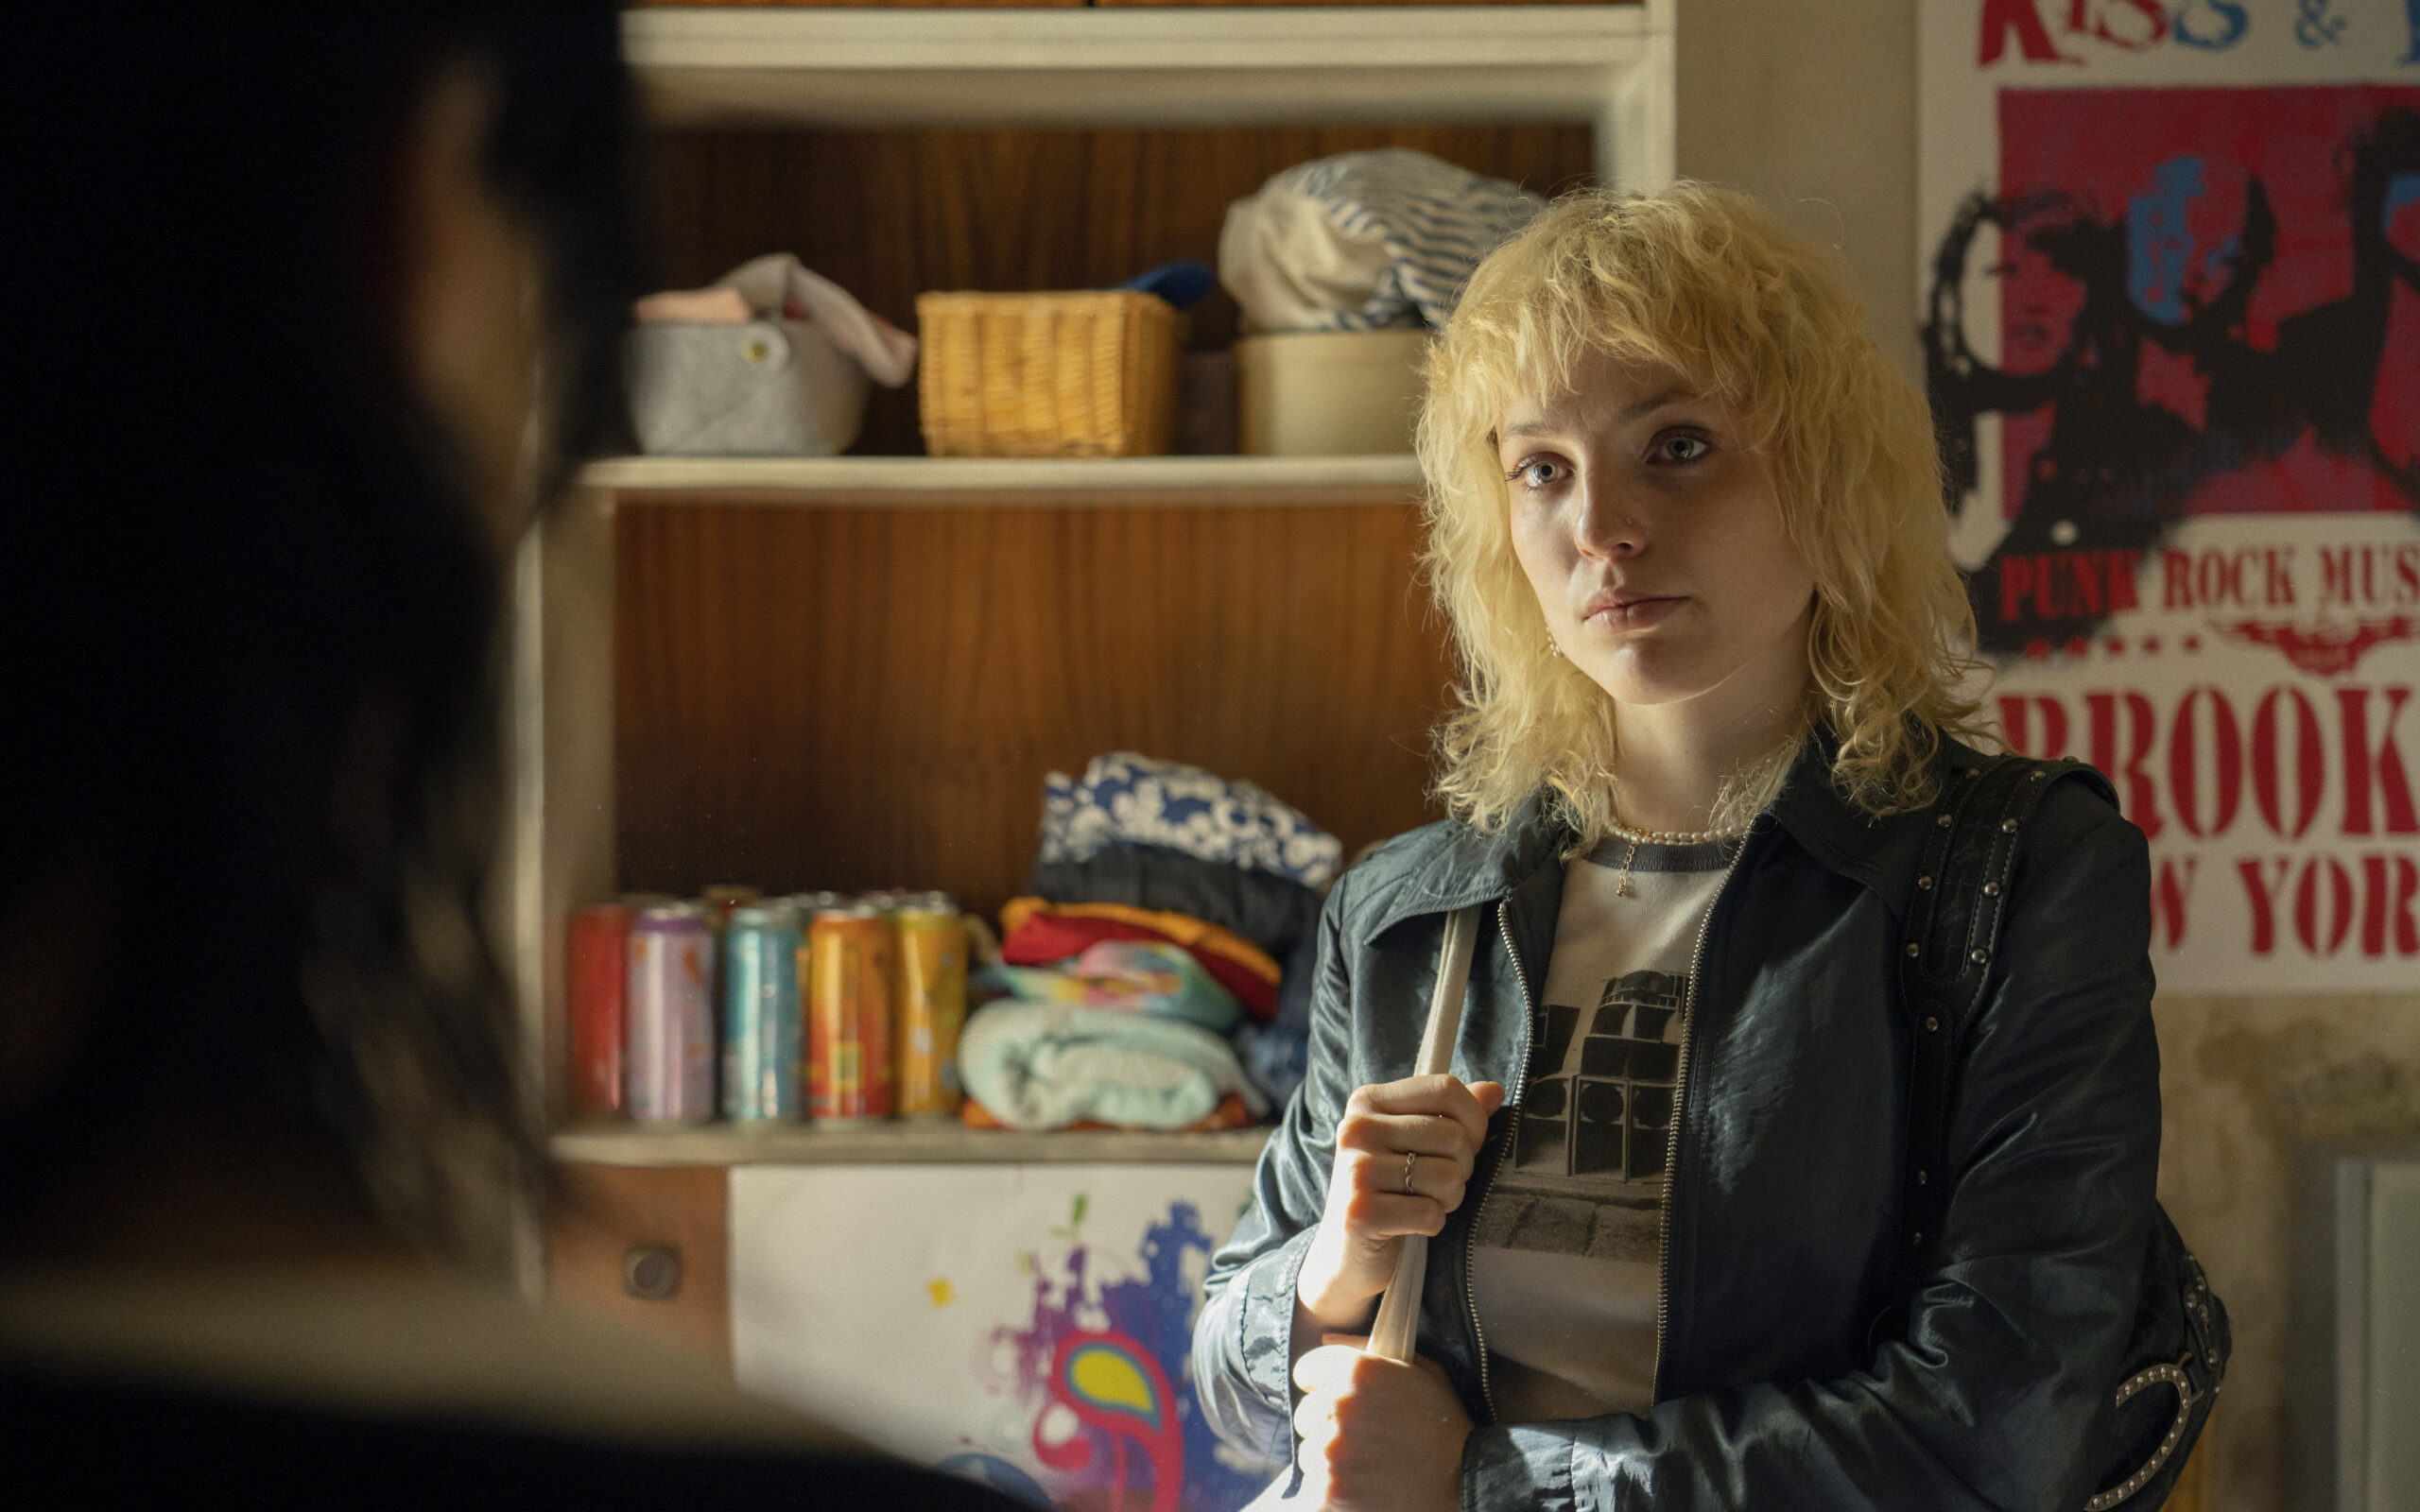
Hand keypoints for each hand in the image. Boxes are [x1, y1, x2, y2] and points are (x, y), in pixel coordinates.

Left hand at [1293, 1335, 1470, 1511]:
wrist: (1463, 1482)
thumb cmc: (1443, 1425)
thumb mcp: (1420, 1372)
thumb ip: (1367, 1349)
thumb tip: (1325, 1340)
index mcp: (1358, 1369)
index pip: (1307, 1371)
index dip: (1323, 1386)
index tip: (1342, 1402)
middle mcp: (1340, 1406)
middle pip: (1306, 1414)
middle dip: (1328, 1425)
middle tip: (1365, 1439)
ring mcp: (1333, 1450)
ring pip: (1309, 1452)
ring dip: (1331, 1460)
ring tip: (1368, 1464)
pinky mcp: (1332, 1489)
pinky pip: (1314, 1487)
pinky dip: (1332, 1491)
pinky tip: (1363, 1487)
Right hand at [1295, 1075, 1504, 1333]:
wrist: (1347, 1251)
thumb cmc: (1390, 1188)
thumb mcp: (1416, 1142)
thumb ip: (1453, 1114)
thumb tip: (1494, 1090)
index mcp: (1368, 1101)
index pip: (1445, 1089)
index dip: (1474, 1119)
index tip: (1469, 1144)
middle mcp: (1356, 1129)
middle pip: (1452, 1135)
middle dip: (1462, 1167)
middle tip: (1439, 1183)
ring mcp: (1355, 1171)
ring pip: (1448, 1176)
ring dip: (1450, 1198)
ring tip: (1427, 1202)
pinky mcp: (1360, 1213)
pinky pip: (1431, 1213)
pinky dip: (1433, 1223)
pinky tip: (1412, 1224)